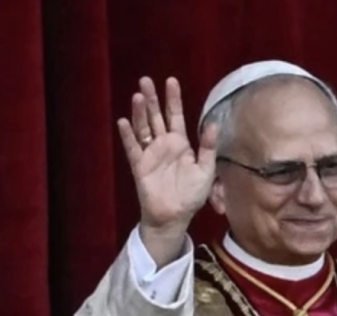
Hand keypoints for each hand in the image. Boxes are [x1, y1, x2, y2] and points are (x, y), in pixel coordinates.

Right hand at [115, 77, 217, 265]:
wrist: (175, 215)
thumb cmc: (192, 195)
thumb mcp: (206, 170)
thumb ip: (208, 147)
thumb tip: (212, 124)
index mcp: (181, 144)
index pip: (176, 116)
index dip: (173, 99)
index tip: (171, 81)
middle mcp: (164, 144)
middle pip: (155, 116)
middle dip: (151, 99)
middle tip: (146, 79)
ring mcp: (150, 153)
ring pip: (143, 128)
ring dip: (139, 112)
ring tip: (138, 95)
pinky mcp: (140, 165)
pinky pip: (132, 148)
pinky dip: (128, 135)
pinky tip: (123, 122)